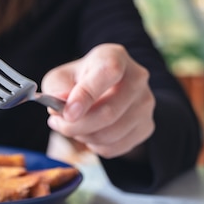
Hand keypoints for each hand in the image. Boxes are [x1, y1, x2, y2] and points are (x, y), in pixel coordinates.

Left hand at [42, 44, 154, 159]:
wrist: (102, 90)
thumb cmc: (77, 81)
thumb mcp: (60, 78)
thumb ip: (57, 90)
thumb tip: (61, 106)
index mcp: (114, 56)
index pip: (109, 72)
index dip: (86, 95)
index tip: (67, 114)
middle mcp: (137, 77)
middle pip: (109, 111)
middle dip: (76, 125)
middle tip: (57, 123)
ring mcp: (146, 103)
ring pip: (112, 133)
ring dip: (84, 136)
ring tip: (73, 126)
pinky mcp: (147, 126)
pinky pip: (116, 146)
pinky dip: (95, 145)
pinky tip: (89, 133)